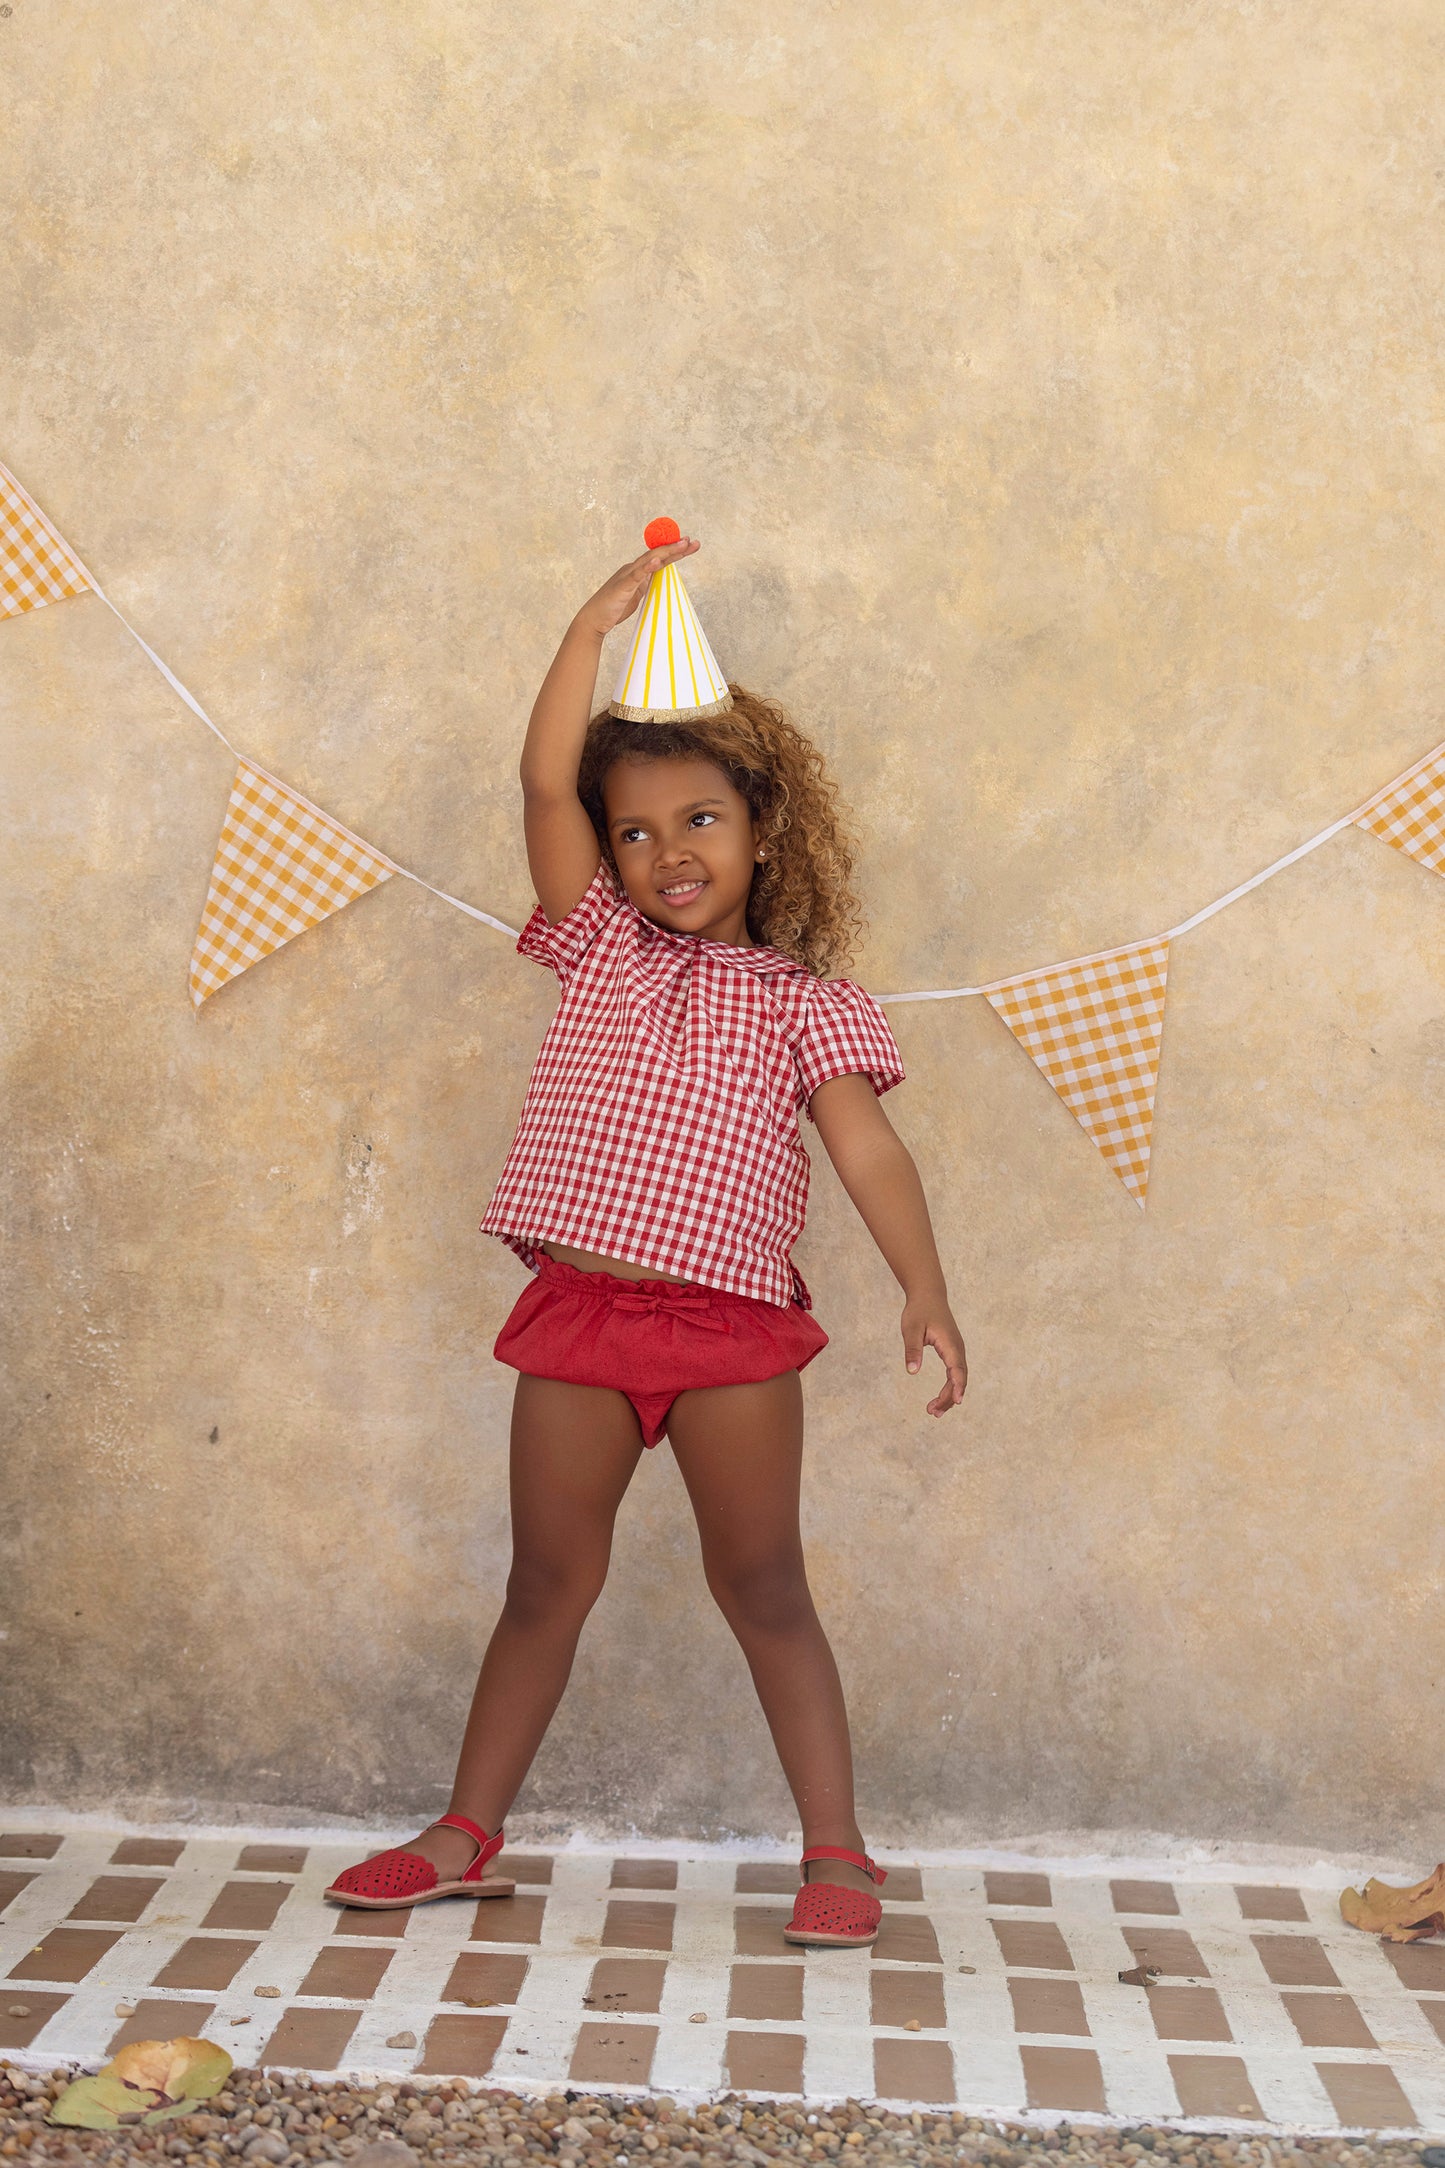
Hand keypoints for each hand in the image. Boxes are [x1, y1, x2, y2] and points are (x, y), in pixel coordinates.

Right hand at [575, 535, 699, 638]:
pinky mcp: (623, 585)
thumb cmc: (613, 608)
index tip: (689, 545)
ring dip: (667, 551)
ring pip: (650, 559)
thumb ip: (644, 585)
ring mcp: (627, 575)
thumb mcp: (635, 595)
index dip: (674, 551)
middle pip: (658, 555)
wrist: (593, 619)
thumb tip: (656, 580)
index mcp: (637, 571)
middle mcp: (632, 569)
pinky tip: (659, 560)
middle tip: (693, 541)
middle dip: (676, 547)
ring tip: (682, 544)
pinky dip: (648, 567)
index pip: (659, 559)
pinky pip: (637, 574)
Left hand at [901, 1294, 967, 1415]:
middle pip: (959, 1378)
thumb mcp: (911, 1329)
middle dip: (948, 1397)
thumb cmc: (919, 1311)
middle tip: (932, 1412)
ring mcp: (957, 1351)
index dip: (957, 1386)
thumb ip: (912, 1349)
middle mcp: (957, 1349)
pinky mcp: (952, 1352)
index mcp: (950, 1344)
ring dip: (948, 1395)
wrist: (928, 1295)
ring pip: (958, 1378)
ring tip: (933, 1411)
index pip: (957, 1369)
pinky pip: (955, 1373)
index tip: (957, 1401)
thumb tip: (911, 1371)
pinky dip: (949, 1387)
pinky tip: (940, 1398)